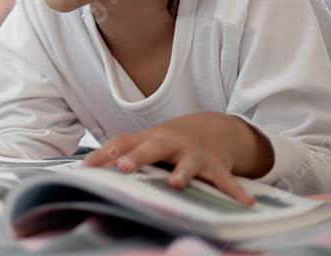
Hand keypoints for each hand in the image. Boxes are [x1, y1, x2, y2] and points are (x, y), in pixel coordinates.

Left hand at [81, 112, 274, 205]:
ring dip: (183, 173)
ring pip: (188, 163)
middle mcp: (170, 142)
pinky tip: (246, 203)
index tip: (84, 169)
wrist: (215, 126)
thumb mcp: (147, 143)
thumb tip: (85, 169)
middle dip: (137, 158)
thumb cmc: (171, 141)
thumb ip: (121, 154)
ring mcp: (194, 152)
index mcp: (149, 138)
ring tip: (177, 184)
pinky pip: (226, 179)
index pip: (121, 143)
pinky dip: (236, 191)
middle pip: (151, 148)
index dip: (102, 155)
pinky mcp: (217, 164)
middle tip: (123, 168)